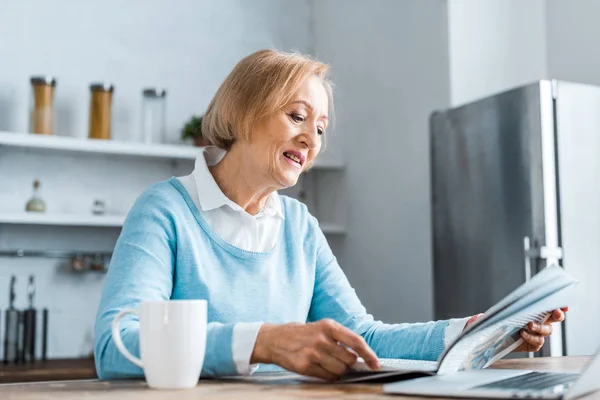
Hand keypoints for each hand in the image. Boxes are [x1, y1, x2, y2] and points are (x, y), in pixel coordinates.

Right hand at [251, 319, 379, 379]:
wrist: (274, 339)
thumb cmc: (302, 333)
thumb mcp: (321, 327)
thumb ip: (340, 338)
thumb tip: (361, 355)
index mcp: (328, 326)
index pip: (356, 341)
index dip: (369, 354)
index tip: (376, 363)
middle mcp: (322, 339)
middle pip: (349, 360)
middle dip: (349, 363)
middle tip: (339, 359)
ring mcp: (313, 353)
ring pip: (340, 370)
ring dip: (339, 370)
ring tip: (327, 362)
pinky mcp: (305, 366)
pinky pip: (327, 377)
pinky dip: (328, 375)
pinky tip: (320, 367)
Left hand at [464, 307, 567, 352]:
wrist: (489, 342)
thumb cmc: (491, 325)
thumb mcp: (488, 318)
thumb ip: (485, 317)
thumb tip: (479, 316)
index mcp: (531, 310)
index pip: (547, 306)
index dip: (558, 305)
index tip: (563, 304)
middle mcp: (536, 321)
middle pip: (553, 318)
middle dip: (557, 315)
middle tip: (555, 313)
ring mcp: (535, 334)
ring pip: (546, 331)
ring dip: (540, 327)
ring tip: (529, 325)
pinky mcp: (532, 345)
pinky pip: (537, 342)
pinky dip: (532, 338)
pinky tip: (523, 334)